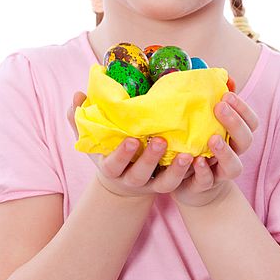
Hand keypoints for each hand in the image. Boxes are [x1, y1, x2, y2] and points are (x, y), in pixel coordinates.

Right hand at [67, 92, 193, 198]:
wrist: (123, 182)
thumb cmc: (108, 150)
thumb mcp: (93, 138)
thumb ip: (80, 118)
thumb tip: (77, 95)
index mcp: (111, 167)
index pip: (114, 164)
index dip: (122, 155)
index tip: (131, 140)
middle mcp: (132, 178)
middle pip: (140, 174)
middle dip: (150, 159)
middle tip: (160, 140)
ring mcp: (152, 184)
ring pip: (166, 183)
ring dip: (176, 170)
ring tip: (187, 155)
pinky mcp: (170, 183)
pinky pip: (184, 182)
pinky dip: (192, 173)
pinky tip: (202, 158)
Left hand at [170, 92, 258, 207]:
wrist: (190, 182)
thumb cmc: (200, 143)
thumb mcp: (206, 122)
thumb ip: (215, 100)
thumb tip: (226, 76)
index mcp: (236, 136)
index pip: (251, 122)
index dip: (243, 109)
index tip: (227, 94)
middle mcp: (234, 154)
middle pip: (246, 140)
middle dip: (235, 123)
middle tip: (219, 107)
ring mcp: (221, 172)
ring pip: (234, 166)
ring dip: (225, 152)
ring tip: (213, 138)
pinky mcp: (204, 185)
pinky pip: (208, 181)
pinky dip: (204, 172)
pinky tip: (197, 161)